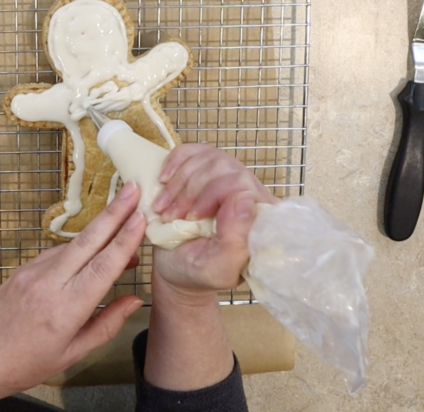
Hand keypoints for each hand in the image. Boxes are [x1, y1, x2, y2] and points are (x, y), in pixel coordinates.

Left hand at [0, 182, 147, 401]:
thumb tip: (135, 300)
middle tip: (134, 188)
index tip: (141, 217)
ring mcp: (33, 272)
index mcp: (65, 310)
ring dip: (100, 229)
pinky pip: (57, 253)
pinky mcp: (23, 268)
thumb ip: (107, 324)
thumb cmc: (25, 364)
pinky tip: (94, 251)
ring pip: (73, 245)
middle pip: (88, 241)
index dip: (124, 240)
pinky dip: (79, 248)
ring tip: (128, 221)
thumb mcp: (73, 353)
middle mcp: (48, 284)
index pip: (102, 267)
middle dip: (114, 212)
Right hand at [150, 144, 277, 298]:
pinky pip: (192, 150)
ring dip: (179, 182)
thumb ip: (235, 242)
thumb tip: (244, 199)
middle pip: (223, 166)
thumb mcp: (217, 270)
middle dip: (190, 190)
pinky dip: (173, 162)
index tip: (191, 217)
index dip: (212, 194)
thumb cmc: (196, 273)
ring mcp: (226, 177)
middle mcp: (249, 193)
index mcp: (260, 218)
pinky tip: (163, 181)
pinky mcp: (204, 170)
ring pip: (207, 157)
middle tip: (171, 215)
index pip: (244, 184)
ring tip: (163, 208)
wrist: (175, 267)